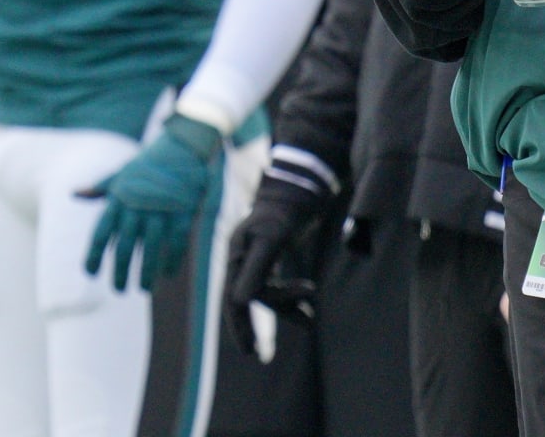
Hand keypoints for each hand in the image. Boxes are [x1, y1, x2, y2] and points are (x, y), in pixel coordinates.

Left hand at [82, 113, 222, 291]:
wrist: (183, 144)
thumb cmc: (150, 161)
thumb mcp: (123, 173)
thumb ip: (101, 188)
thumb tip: (74, 193)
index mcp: (119, 197)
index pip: (101, 233)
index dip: (94, 255)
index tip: (90, 273)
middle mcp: (137, 205)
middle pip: (125, 246)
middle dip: (121, 271)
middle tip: (119, 290)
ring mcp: (161, 207)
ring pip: (151, 247)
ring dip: (147, 271)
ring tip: (144, 288)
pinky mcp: (183, 209)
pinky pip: (176, 240)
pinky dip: (172, 258)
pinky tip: (169, 272)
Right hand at [223, 171, 326, 356]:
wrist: (296, 192)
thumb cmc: (281, 212)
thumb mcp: (270, 240)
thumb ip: (256, 270)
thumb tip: (240, 302)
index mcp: (236, 258)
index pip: (234, 299)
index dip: (239, 326)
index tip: (249, 349)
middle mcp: (242, 261)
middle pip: (248, 299)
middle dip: (253, 325)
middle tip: (255, 352)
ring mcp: (255, 261)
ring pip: (267, 294)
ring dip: (287, 307)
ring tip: (310, 322)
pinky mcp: (270, 260)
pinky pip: (277, 286)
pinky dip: (292, 297)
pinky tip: (308, 311)